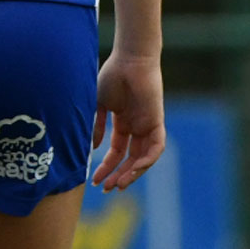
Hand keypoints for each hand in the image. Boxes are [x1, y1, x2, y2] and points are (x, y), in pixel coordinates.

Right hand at [91, 52, 163, 191]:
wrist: (129, 59)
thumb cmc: (112, 76)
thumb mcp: (99, 105)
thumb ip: (96, 125)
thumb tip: (92, 148)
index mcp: (123, 123)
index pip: (116, 152)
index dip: (106, 167)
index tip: (94, 181)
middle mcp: (136, 127)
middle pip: (130, 160)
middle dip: (118, 175)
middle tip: (106, 189)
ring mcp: (147, 125)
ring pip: (144, 158)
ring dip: (132, 173)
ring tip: (118, 184)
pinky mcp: (157, 122)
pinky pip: (156, 147)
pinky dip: (147, 160)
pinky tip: (134, 167)